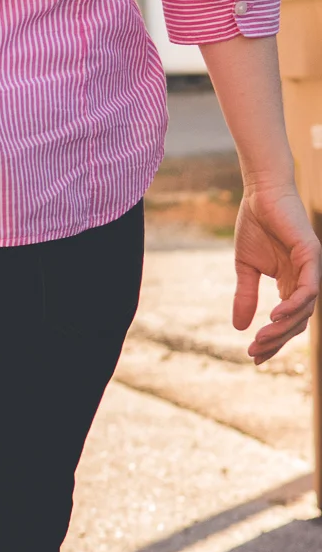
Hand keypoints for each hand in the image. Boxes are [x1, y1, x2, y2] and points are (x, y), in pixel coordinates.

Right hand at [232, 181, 318, 363]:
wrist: (260, 195)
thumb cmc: (255, 226)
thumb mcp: (245, 268)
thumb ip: (246, 296)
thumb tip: (240, 327)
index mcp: (292, 283)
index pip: (288, 320)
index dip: (273, 340)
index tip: (253, 356)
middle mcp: (306, 279)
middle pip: (298, 321)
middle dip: (277, 339)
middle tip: (254, 351)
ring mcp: (311, 268)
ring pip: (305, 309)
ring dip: (283, 327)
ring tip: (261, 338)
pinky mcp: (311, 255)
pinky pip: (308, 288)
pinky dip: (294, 305)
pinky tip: (274, 315)